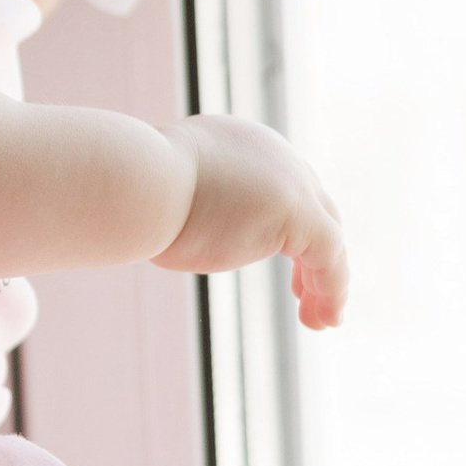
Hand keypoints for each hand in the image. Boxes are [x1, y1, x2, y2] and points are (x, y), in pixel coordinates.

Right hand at [157, 114, 347, 326]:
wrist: (137, 185)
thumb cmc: (132, 196)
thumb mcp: (165, 198)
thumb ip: (185, 210)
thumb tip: (167, 231)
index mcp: (242, 145)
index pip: (281, 185)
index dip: (288, 227)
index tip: (284, 261)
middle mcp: (274, 156)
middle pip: (314, 206)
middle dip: (314, 254)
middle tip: (303, 294)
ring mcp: (290, 180)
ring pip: (327, 236)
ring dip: (326, 282)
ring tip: (318, 320)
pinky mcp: (299, 211)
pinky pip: (330, 256)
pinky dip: (333, 290)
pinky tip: (325, 318)